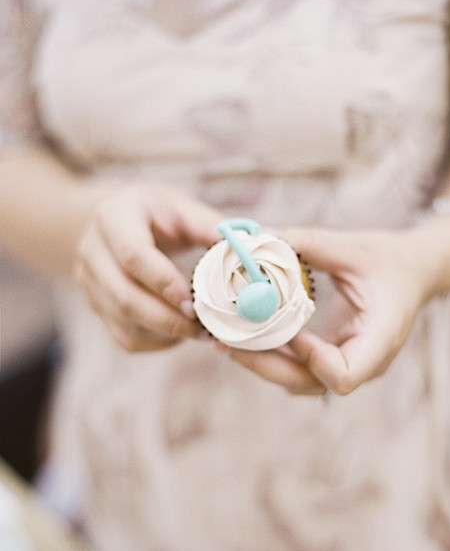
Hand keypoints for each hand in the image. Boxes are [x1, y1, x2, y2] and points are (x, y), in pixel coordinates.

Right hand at [75, 183, 221, 350]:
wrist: (114, 223)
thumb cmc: (156, 214)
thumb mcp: (181, 208)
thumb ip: (213, 227)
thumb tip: (259, 241)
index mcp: (114, 217)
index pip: (133, 255)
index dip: (164, 282)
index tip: (194, 300)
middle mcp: (92, 251)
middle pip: (124, 296)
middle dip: (168, 318)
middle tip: (204, 327)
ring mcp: (89, 282)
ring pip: (124, 321)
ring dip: (165, 333)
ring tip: (200, 331)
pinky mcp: (96, 307)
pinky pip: (125, 337)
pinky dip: (156, 342)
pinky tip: (180, 333)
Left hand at [225, 224, 449, 395]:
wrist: (413, 272)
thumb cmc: (388, 259)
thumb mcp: (354, 246)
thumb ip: (311, 243)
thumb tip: (262, 236)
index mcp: (381, 338)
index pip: (345, 374)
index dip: (313, 360)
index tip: (288, 332)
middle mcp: (365, 362)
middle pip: (312, 384)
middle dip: (268, 366)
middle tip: (228, 343)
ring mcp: (348, 364)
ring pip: (300, 382)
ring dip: (263, 365)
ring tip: (225, 341)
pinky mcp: (333, 359)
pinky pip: (299, 370)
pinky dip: (272, 358)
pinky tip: (243, 338)